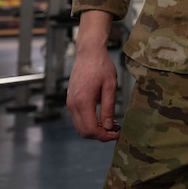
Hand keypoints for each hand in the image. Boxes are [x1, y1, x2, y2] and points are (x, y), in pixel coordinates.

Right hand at [66, 10, 120, 141]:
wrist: (88, 53)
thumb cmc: (101, 66)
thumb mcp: (110, 86)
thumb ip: (108, 107)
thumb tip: (109, 126)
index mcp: (83, 101)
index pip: (91, 129)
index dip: (104, 136)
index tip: (117, 133)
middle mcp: (73, 105)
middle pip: (83, 132)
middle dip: (100, 135)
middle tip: (116, 130)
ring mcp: (70, 102)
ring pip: (80, 126)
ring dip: (95, 129)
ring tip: (112, 123)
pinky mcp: (71, 100)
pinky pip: (78, 118)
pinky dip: (90, 122)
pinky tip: (103, 117)